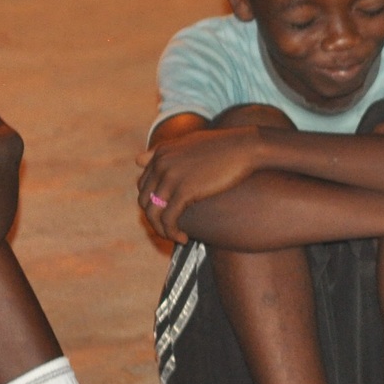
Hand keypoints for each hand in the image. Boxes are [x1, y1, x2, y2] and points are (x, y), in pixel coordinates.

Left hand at [137, 127, 263, 241]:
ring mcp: (171, 177)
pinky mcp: (185, 191)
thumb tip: (137, 159)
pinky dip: (172, 232)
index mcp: (161, 153)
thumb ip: (160, 153)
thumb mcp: (186, 144)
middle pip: (145, 200)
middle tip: (172, 228)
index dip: (153, 203)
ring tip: (175, 238)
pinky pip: (169, 219)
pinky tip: (184, 239)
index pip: (143, 185)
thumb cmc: (223, 146)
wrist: (246, 146)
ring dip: (161, 230)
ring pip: (153, 213)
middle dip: (155, 218)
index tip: (168, 213)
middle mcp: (161, 164)